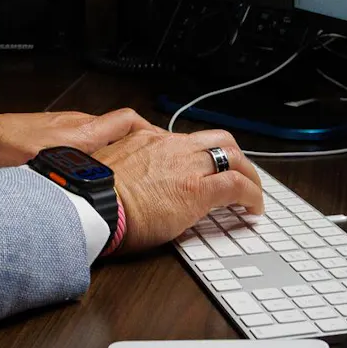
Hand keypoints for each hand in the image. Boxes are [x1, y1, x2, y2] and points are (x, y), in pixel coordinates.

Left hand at [0, 108, 160, 168]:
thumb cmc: (2, 153)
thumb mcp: (40, 169)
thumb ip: (66, 177)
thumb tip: (89, 197)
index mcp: (80, 133)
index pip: (127, 121)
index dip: (150, 131)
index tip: (165, 143)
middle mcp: (77, 125)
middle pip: (121, 128)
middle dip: (140, 142)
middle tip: (154, 159)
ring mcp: (66, 126)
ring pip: (103, 135)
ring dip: (119, 148)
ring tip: (129, 169)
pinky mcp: (55, 132)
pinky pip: (86, 137)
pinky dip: (98, 150)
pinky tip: (94, 168)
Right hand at [94, 128, 262, 256]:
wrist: (92, 204)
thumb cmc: (94, 195)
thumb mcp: (109, 167)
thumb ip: (126, 165)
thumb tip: (130, 180)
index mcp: (148, 139)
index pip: (185, 140)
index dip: (201, 154)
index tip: (203, 167)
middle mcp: (171, 146)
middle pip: (217, 139)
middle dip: (234, 155)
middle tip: (240, 173)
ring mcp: (187, 166)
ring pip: (233, 156)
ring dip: (248, 173)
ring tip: (253, 191)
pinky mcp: (198, 190)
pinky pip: (237, 186)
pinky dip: (252, 195)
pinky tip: (254, 208)